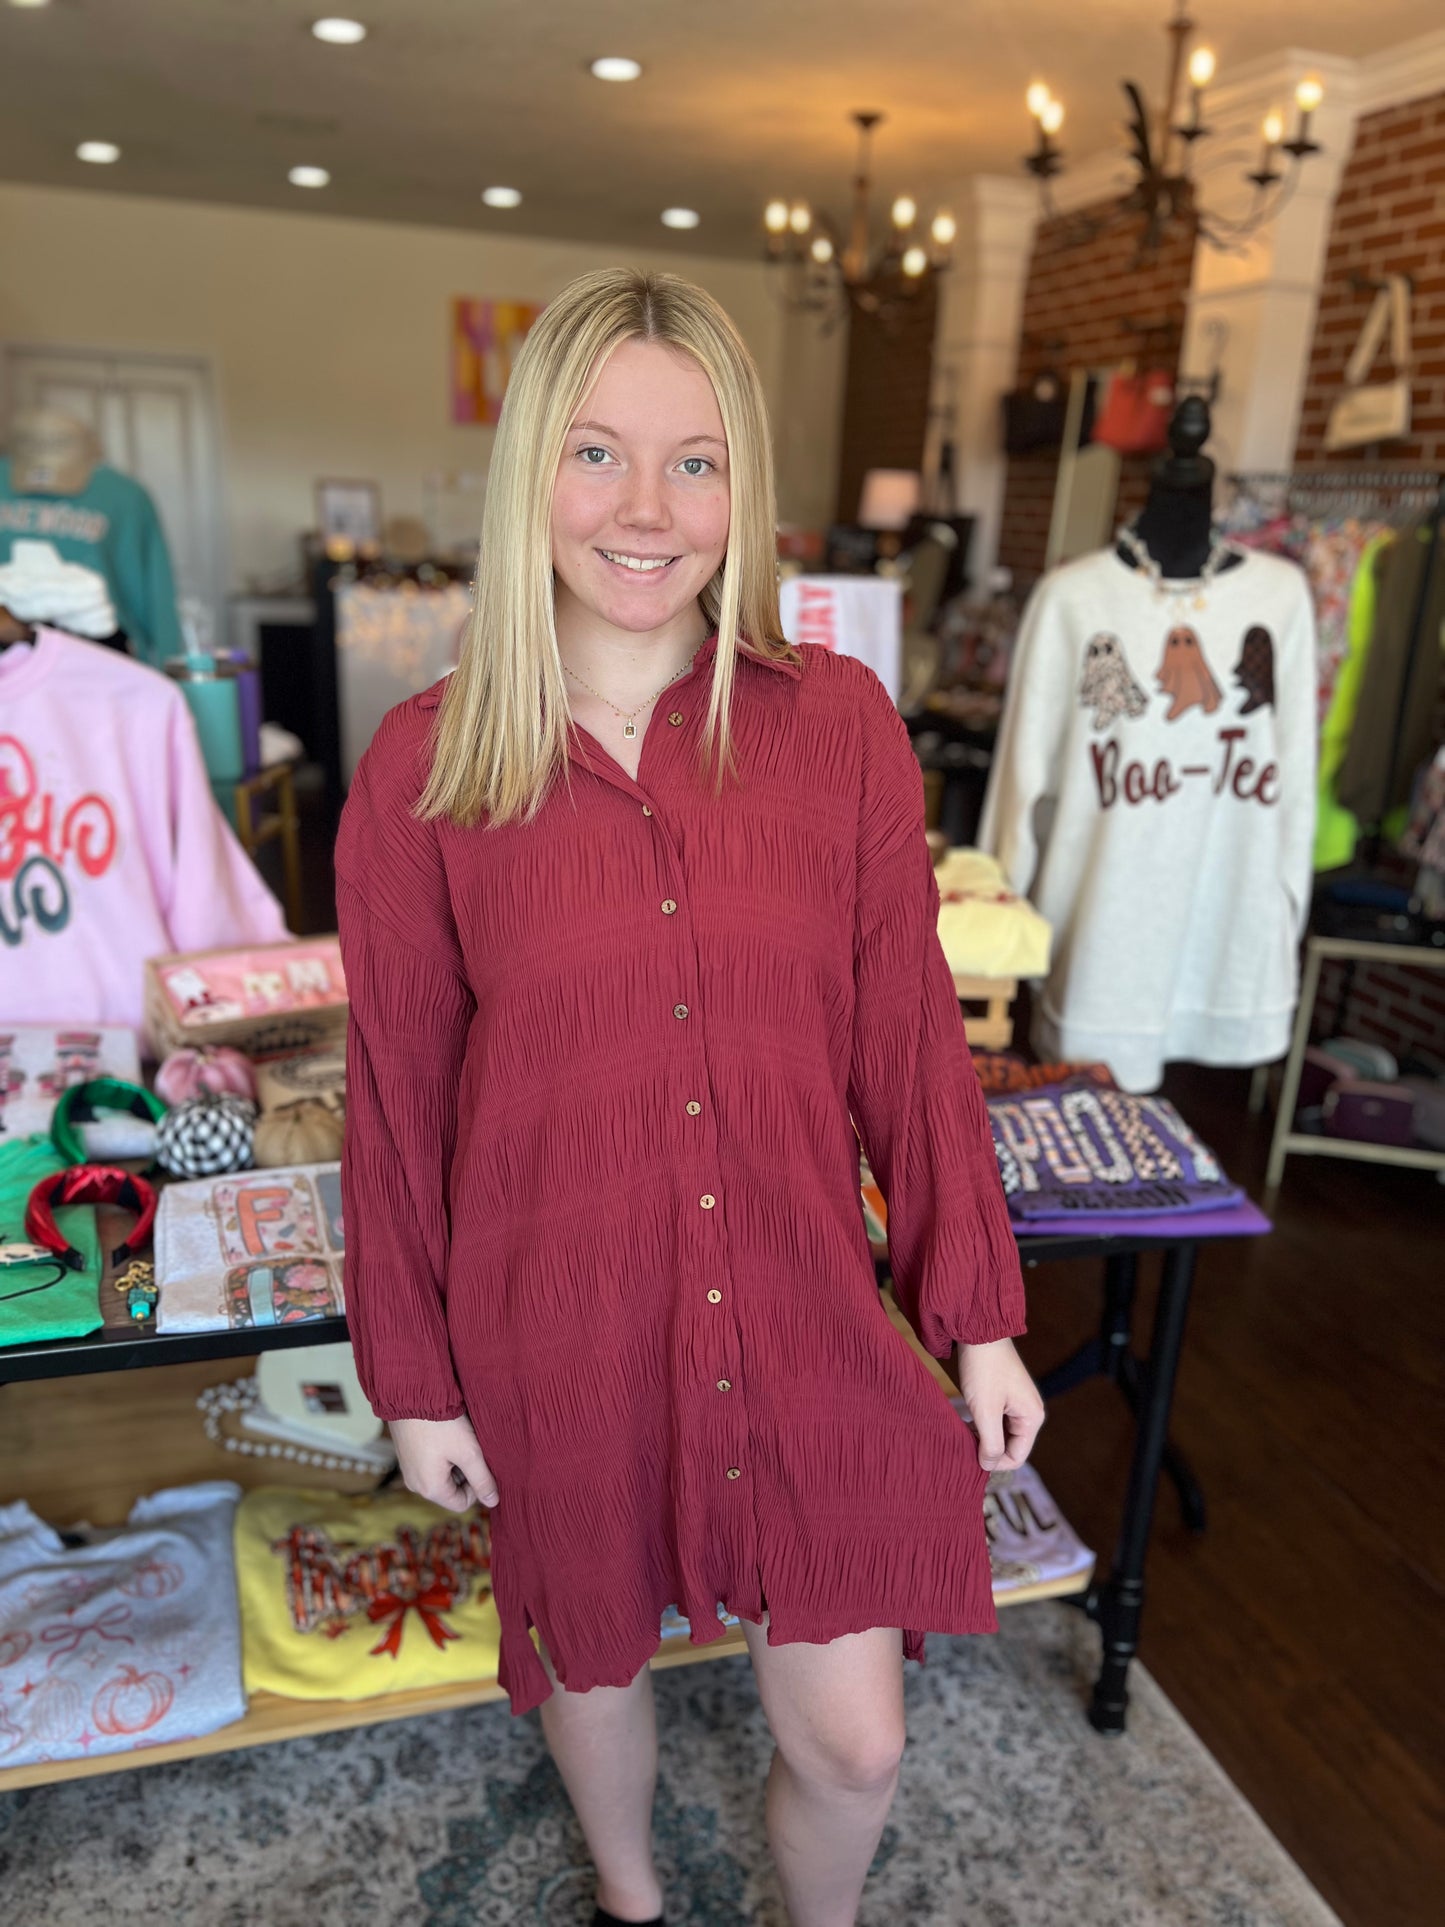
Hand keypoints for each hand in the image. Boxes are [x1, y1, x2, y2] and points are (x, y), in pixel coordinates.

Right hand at [389, 1415, 498, 1511]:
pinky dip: (442, 1454)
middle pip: (450, 1490)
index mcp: (430, 1489)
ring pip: (441, 1475)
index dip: (477, 1487)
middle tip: (471, 1448)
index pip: (461, 1503)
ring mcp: (409, 1469)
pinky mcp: (406, 1455)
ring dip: (454, 1461)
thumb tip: (492, 1502)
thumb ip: (482, 1479)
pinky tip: (447, 1434)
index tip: (482, 1463)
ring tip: (459, 1439)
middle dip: (465, 1472)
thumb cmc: (440, 1424)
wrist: (410, 1395)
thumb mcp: (468, 1452)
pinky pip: (429, 1464)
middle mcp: (415, 1484)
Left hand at [951, 1337, 1044, 1473]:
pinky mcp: (1007, 1395)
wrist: (979, 1331)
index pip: (1016, 1457)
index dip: (994, 1463)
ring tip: (963, 1433)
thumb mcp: (985, 1410)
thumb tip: (988, 1466)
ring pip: (1002, 1434)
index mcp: (1032, 1418)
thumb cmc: (984, 1369)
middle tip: (964, 1445)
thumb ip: (990, 1442)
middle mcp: (1030, 1412)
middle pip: (1010, 1446)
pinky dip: (983, 1425)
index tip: (971, 1458)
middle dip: (988, 1449)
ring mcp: (1019, 1403)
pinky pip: (997, 1420)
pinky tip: (967, 1422)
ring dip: (984, 1437)